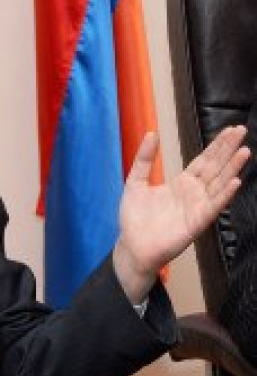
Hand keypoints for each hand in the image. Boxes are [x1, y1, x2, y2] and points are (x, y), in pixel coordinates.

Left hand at [113, 126, 249, 302]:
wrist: (131, 246)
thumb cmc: (134, 217)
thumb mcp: (135, 182)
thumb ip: (144, 158)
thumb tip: (152, 132)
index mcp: (181, 183)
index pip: (204, 160)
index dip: (217, 145)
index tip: (231, 129)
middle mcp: (193, 194)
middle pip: (215, 167)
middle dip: (228, 150)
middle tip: (242, 130)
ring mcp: (197, 207)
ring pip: (218, 184)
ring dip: (232, 169)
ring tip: (244, 151)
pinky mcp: (196, 223)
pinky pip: (213, 207)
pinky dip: (224, 195)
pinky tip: (235, 182)